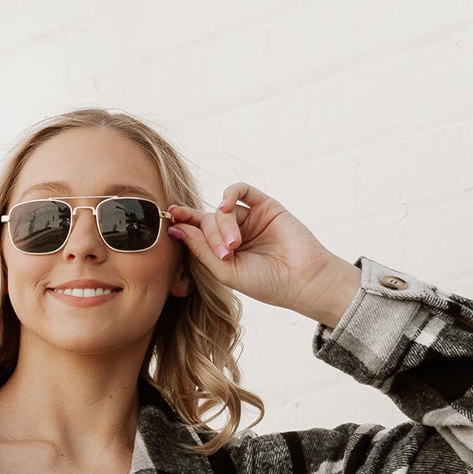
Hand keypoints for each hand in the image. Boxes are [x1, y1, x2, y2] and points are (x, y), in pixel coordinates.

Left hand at [166, 183, 358, 322]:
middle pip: (208, 221)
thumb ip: (201, 250)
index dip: (184, 223)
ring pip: (222, 209)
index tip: (170, 218)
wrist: (302, 279)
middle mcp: (234, 234)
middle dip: (211, 235)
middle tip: (227, 253)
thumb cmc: (266, 283)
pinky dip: (229, 194)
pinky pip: (240, 190)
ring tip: (235, 245)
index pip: (197, 233)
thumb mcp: (225, 271)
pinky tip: (226, 206)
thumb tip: (177, 228)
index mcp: (223, 252)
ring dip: (223, 225)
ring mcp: (249, 219)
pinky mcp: (265, 206)